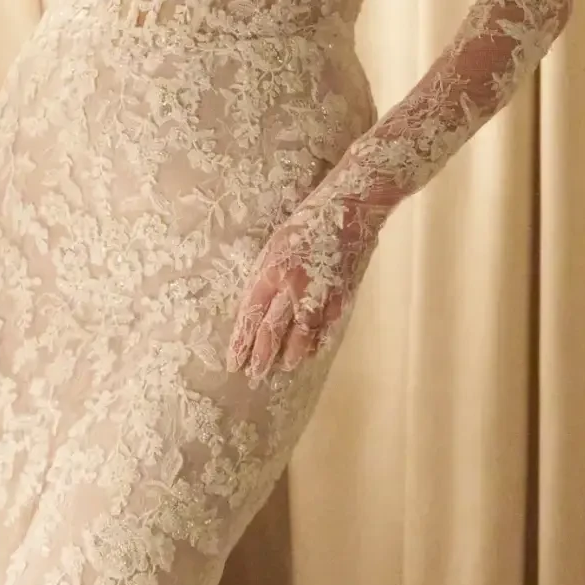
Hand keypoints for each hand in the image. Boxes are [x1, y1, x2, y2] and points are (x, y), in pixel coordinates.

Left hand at [227, 196, 381, 381]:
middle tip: (255, 376)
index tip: (234, 362)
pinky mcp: (341, 294)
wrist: (350, 208)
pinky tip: (313, 351)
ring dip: (292, 354)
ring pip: (302, 334)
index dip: (242, 342)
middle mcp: (293, 287)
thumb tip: (259, 306)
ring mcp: (320, 293)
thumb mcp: (275, 245)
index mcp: (272, 271)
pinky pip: (327, 325)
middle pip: (273, 330)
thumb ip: (266, 276)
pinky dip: (318, 340)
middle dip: (263, 356)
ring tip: (284, 367)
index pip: (252, 316)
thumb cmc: (308, 220)